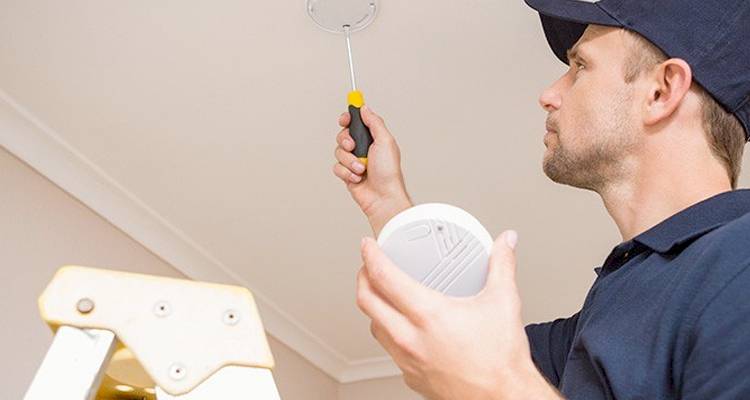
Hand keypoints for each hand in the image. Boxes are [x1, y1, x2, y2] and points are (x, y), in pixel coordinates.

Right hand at [332, 106, 412, 234]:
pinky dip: (346, 172)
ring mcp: (354, 161)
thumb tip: (365, 108)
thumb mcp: (385, 141)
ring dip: (349, 161)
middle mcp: (363, 148)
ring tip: (361, 168)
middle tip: (354, 146)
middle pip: (343, 135)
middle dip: (346, 141)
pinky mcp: (347, 173)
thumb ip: (374, 122)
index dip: (348, 118)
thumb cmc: (388, 172)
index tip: (345, 119)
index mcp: (373, 138)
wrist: (382, 197)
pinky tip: (357, 177)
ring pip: (338, 152)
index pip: (356, 122)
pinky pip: (337, 167)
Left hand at [356, 231, 561, 399]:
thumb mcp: (504, 302)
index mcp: (429, 315)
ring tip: (383, 294)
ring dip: (374, 307)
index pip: (384, 277)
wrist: (504, 398)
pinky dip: (388, 332)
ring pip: (374, 327)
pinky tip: (402, 327)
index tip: (369, 247)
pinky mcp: (411, 377)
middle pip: (367, 301)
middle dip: (363, 278)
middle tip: (369, 266)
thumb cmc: (501, 360)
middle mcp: (412, 339)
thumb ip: (502, 264)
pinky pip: (388, 349)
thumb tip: (505, 243)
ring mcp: (408, 361)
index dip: (371, 256)